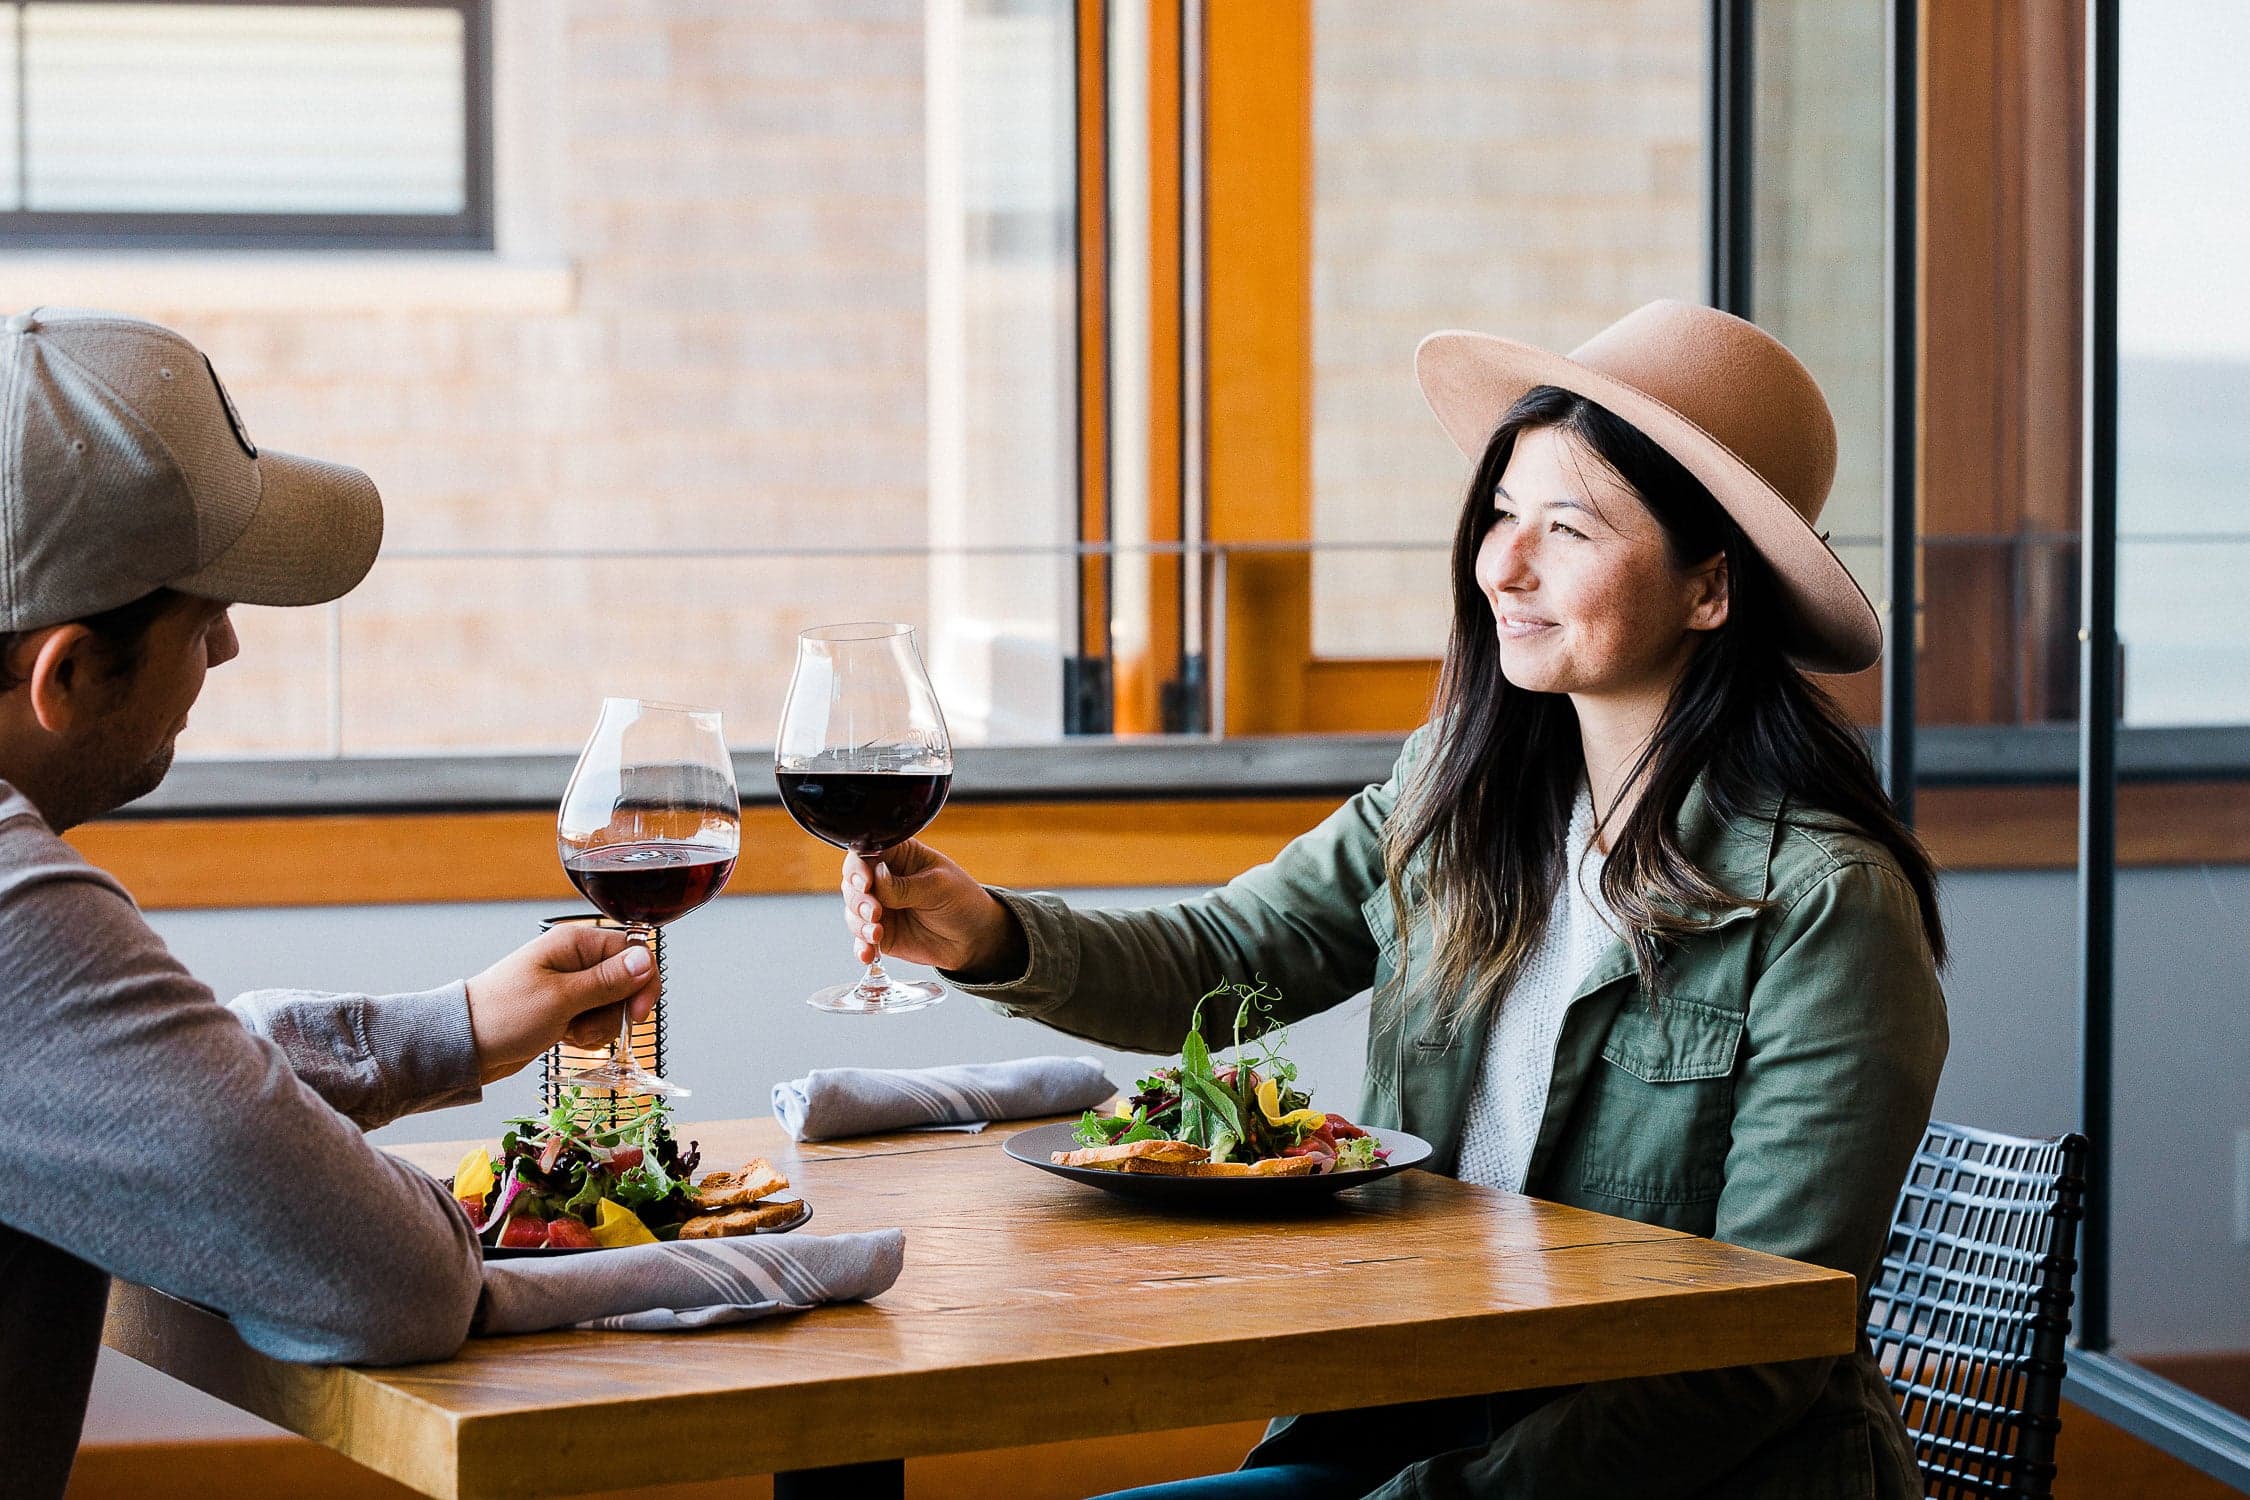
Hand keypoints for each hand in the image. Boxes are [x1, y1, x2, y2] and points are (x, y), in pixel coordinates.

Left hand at [465, 925, 659, 1084]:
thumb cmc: (503, 1016)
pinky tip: (565, 1038)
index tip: (637, 1014)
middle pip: (626, 982)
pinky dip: (588, 1034)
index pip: (633, 953)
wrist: (464, 1045)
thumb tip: (646, 961)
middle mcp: (576, 960)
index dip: (642, 983)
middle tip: (587, 1026)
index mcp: (575, 943)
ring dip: (600, 1027)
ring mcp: (570, 986)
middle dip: (616, 1012)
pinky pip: (595, 1020)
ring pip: (613, 1006)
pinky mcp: (565, 1009)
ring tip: (569, 1033)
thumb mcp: (562, 999)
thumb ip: (608, 981)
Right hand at [841, 840, 1024, 978]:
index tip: (865, 882)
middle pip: (852, 883)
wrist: (975, 938)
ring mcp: (879, 906)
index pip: (866, 853)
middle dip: (858, 899)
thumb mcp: (938, 887)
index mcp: (899, 855)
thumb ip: (904, 886)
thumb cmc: (962, 901)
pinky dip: (861, 946)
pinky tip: (868, 954)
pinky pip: (861, 939)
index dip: (858, 866)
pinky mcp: (880, 933)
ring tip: (877, 935)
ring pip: (852, 911)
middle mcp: (883, 879)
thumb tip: (876, 875)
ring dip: (859, 924)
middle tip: (874, 913)